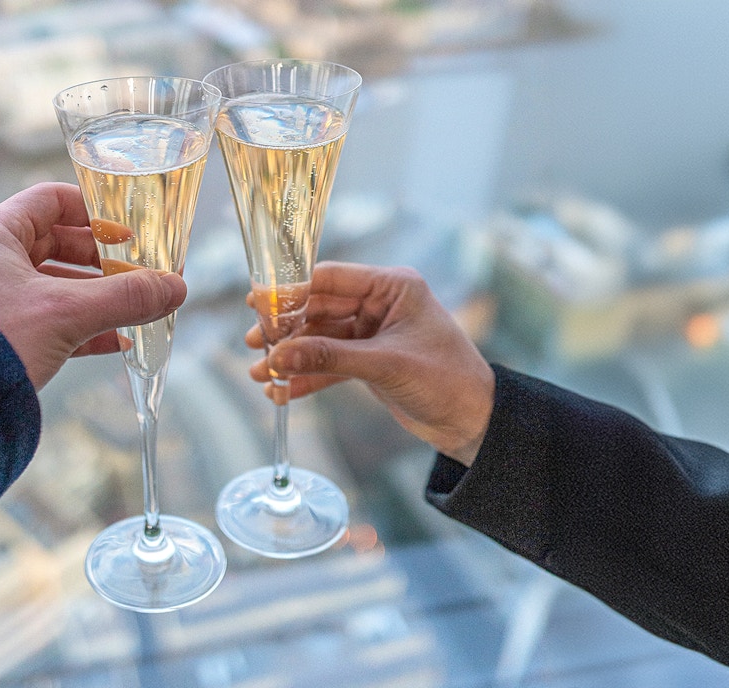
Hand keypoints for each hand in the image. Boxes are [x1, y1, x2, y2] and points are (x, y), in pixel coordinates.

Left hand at [0, 182, 185, 390]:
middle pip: (57, 246)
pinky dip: (82, 329)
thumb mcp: (67, 312)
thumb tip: (177, 288)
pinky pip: (47, 323)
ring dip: (97, 299)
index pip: (50, 201)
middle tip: (140, 276)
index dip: (94, 212)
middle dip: (103, 263)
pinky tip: (116, 343)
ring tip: (135, 311)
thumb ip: (126, 297)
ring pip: (55, 288)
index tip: (128, 233)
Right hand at [247, 262, 492, 464]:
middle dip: (285, 330)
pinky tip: (281, 392)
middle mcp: (379, 304)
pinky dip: (305, 377)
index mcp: (392, 287)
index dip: (292, 291)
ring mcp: (371, 333)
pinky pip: (328, 363)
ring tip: (260, 374)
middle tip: (255, 344)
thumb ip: (330, 358)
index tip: (258, 303)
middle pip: (318, 309)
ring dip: (290, 357)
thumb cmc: (446, 381)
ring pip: (318, 339)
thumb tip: (279, 356)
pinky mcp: (367, 361)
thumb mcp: (386, 365)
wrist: (473, 422)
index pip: (330, 279)